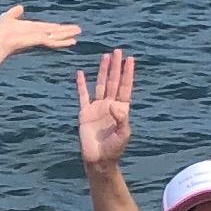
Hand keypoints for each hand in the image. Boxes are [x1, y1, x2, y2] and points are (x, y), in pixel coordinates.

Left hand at [0, 5, 80, 62]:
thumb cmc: (0, 31)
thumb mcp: (7, 17)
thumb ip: (14, 12)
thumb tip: (20, 7)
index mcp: (31, 28)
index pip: (47, 27)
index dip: (57, 27)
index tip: (65, 27)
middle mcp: (36, 33)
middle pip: (55, 32)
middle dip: (66, 31)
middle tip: (79, 30)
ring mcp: (38, 38)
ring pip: (56, 37)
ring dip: (67, 36)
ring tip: (78, 36)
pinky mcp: (38, 40)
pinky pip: (53, 41)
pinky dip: (62, 42)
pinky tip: (71, 41)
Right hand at [76, 48, 133, 172]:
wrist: (98, 160)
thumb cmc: (114, 149)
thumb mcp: (123, 134)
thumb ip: (121, 119)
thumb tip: (115, 105)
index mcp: (121, 109)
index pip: (125, 87)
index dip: (127, 73)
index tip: (130, 59)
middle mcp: (109, 105)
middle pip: (113, 81)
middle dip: (116, 67)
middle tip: (118, 51)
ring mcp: (97, 108)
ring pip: (100, 84)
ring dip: (102, 71)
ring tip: (105, 57)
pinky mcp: (85, 113)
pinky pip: (83, 95)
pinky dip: (81, 84)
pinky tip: (80, 73)